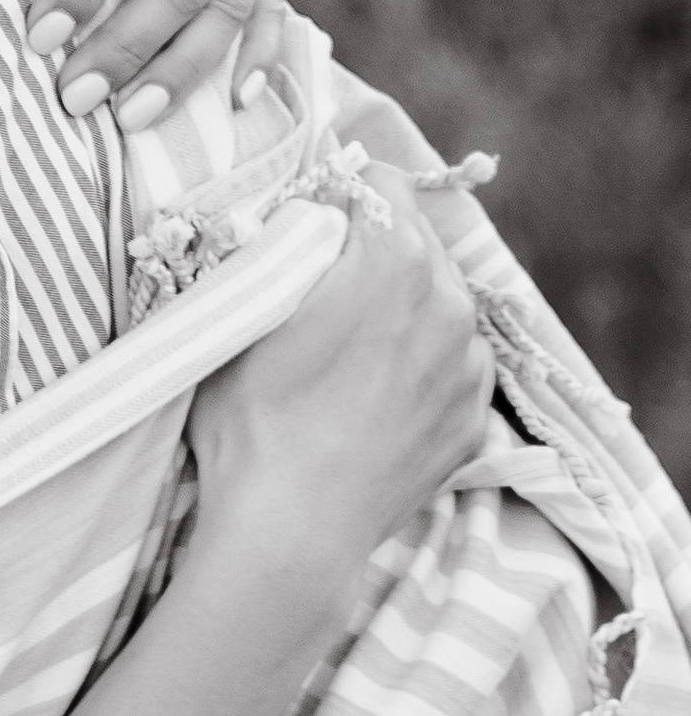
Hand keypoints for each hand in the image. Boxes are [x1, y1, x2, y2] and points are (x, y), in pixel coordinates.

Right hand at [189, 168, 493, 575]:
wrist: (292, 531)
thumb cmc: (252, 422)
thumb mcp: (242, 314)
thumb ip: (280, 251)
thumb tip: (298, 217)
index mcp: (394, 260)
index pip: (381, 184)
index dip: (338, 199)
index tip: (310, 228)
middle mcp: (450, 301)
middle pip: (416, 241)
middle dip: (374, 254)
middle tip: (323, 293)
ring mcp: (468, 364)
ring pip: (440, 304)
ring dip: (403, 311)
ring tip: (350, 355)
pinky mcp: (472, 416)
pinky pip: (452, 364)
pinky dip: (421, 367)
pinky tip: (373, 398)